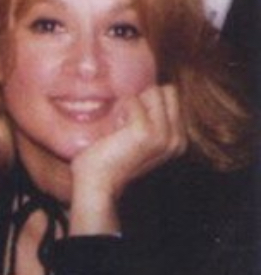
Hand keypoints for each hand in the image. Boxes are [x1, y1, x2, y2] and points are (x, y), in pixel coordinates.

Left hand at [69, 84, 186, 234]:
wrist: (96, 184)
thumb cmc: (108, 161)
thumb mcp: (137, 139)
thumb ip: (150, 120)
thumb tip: (146, 90)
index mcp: (177, 141)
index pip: (171, 99)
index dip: (147, 104)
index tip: (130, 128)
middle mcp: (176, 138)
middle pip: (168, 92)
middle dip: (145, 99)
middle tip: (125, 123)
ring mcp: (163, 135)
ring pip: (154, 91)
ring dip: (132, 103)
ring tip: (120, 127)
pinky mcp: (145, 131)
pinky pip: (132, 99)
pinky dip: (119, 108)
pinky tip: (112, 130)